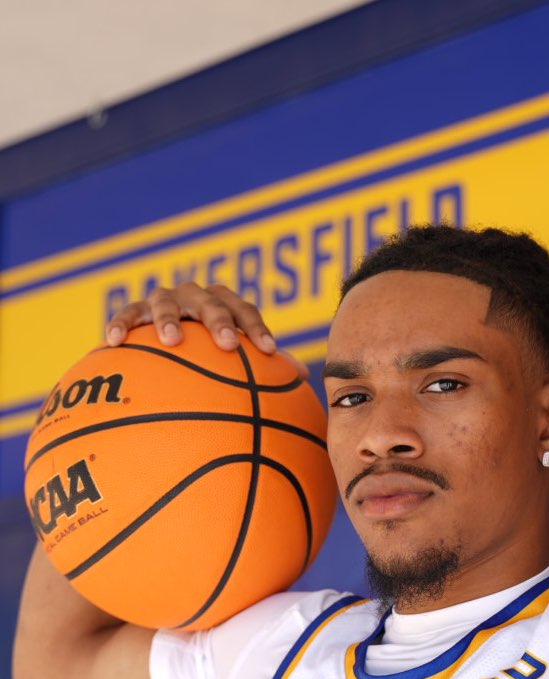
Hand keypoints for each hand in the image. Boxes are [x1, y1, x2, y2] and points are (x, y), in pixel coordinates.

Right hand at [104, 282, 307, 377]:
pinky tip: (113, 341)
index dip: (258, 329)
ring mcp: (165, 300)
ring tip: (171, 340)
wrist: (166, 347)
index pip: (246, 312)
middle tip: (228, 345)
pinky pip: (126, 316)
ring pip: (166, 300)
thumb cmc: (213, 358)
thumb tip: (304, 378)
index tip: (270, 352)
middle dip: (220, 321)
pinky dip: (120, 324)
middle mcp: (197, 298)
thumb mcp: (238, 361)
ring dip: (169, 318)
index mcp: (226, 307)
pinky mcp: (135, 312)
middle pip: (211, 301)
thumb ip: (267, 367)